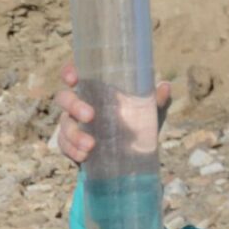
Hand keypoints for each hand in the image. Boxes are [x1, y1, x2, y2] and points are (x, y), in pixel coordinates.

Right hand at [54, 63, 171, 165]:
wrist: (130, 156)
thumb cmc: (136, 124)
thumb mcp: (149, 113)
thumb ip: (156, 100)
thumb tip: (164, 86)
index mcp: (93, 89)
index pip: (74, 75)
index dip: (69, 73)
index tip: (74, 78)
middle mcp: (78, 104)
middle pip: (64, 98)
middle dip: (74, 106)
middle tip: (90, 116)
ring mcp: (72, 125)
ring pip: (63, 126)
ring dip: (74, 135)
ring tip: (91, 146)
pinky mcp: (70, 145)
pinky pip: (64, 146)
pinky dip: (73, 151)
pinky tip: (85, 156)